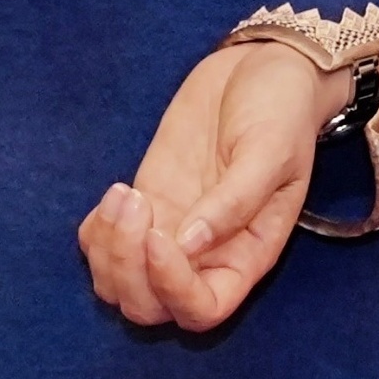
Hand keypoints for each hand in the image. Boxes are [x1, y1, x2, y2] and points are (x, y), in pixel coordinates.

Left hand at [77, 42, 356, 332]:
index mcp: (246, 256)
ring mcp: (170, 230)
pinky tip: (115, 193)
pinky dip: (96, 231)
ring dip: (107, 250)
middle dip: (128, 270)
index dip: (172, 288)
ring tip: (124, 192)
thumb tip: (188, 245)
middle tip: (137, 203)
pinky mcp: (147, 201)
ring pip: (118, 282)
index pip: (203, 309)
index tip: (160, 234)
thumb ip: (235, 201)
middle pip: (150, 307)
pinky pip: (103, 243)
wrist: (263, 69)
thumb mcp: (272, 152)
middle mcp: (205, 257)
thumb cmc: (282, 112)